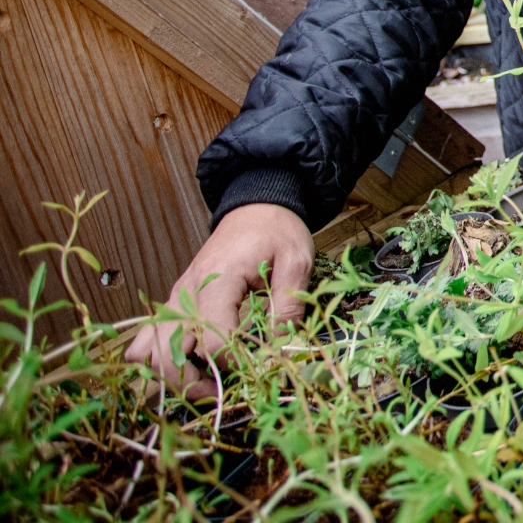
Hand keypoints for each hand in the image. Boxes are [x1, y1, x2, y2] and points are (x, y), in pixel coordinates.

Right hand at [124, 203, 313, 394]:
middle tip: (221, 392)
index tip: (256, 366)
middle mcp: (187, 290)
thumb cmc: (277, 231)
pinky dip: (158, 357)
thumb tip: (280, 351)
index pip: (211, 338)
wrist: (256, 206)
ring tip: (204, 382)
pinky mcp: (175, 301)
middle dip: (189, 383)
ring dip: (171, 374)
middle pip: (167, 353)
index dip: (233, 363)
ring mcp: (176, 296)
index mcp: (218, 279)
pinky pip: (149, 337)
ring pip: (149, 349)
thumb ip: (289, 307)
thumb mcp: (297, 262)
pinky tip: (185, 365)